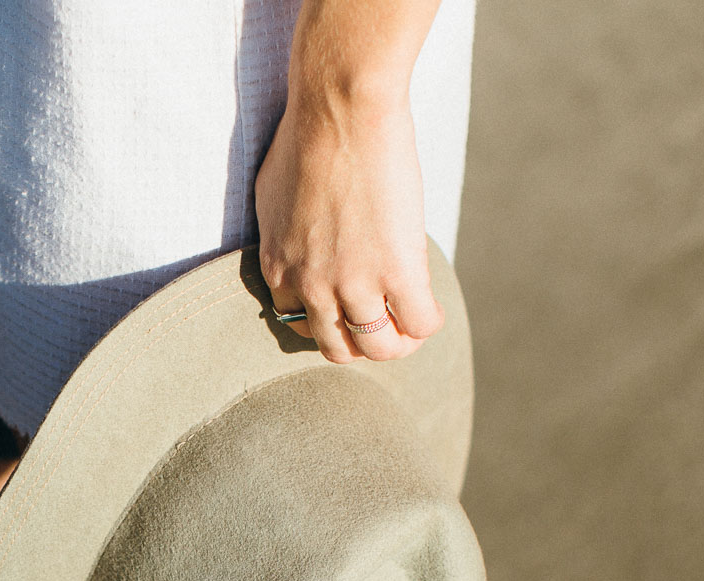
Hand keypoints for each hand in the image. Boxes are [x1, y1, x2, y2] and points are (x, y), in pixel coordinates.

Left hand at [255, 93, 442, 363]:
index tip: (347, 307)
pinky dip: (427, 323)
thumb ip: (287, 234)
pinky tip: (429, 306)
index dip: (328, 319)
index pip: (297, 324)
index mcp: (278, 268)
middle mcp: (311, 286)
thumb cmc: (308, 135)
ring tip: (410, 322)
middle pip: (336, 347)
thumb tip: (305, 243)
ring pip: (378, 348)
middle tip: (382, 323)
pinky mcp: (396, 272)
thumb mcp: (274, 196)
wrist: (342, 110)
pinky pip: (419, 323)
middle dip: (360, 342)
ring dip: (398, 342)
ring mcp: (354, 284)